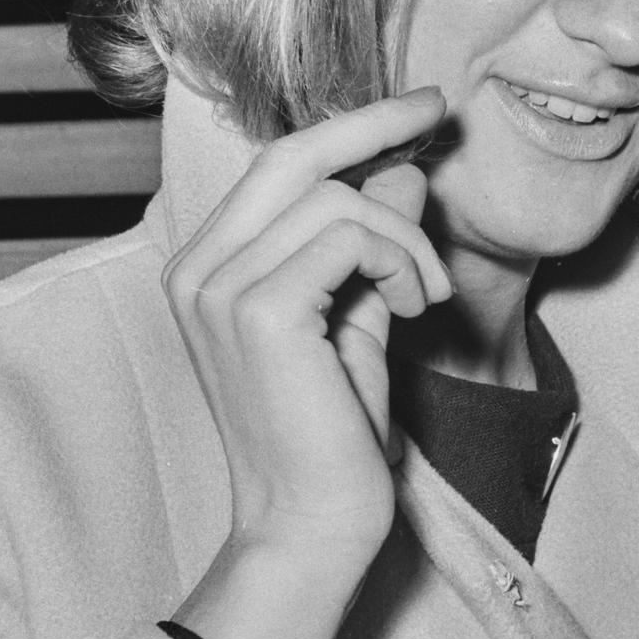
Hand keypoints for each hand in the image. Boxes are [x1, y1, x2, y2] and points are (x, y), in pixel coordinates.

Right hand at [166, 88, 449, 638]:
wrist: (311, 527)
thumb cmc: (331, 440)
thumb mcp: (357, 320)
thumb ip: (370, 247)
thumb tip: (403, 169)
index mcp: (208, 268)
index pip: (278, 166)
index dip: (351, 129)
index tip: (417, 110)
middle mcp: (198, 268)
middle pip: (292, 153)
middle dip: (375, 122)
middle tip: (440, 111)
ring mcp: (219, 286)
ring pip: (337, 199)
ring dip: (407, 240)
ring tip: (427, 299)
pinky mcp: (258, 310)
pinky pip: (350, 236)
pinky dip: (401, 262)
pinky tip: (415, 310)